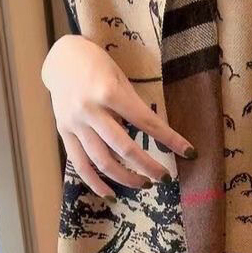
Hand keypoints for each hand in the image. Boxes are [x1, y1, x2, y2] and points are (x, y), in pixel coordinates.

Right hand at [42, 34, 196, 197]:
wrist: (62, 59)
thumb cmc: (98, 65)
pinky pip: (79, 164)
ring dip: (126, 177)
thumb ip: (132, 107)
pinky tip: (111, 193)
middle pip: (124, 148)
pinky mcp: (64, 132)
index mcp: (109, 93)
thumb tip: (152, 137)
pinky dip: (95, 182)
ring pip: (102, 161)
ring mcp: (75, 124)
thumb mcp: (120, 78)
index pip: (146, 122)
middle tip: (164, 177)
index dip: (169, 140)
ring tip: (144, 184)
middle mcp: (90, 110)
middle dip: (148, 166)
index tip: (189, 153)